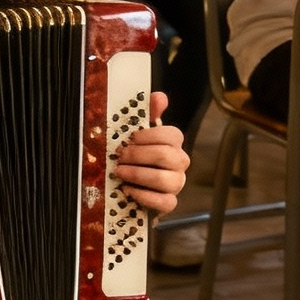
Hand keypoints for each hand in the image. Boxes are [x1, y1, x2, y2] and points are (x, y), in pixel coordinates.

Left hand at [115, 92, 186, 215]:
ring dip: (138, 174)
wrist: (129, 187)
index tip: (129, 139)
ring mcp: (176, 184)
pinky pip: (164, 202)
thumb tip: (159, 96)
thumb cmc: (135, 158)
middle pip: (166, 156)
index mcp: (173, 144)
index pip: (173, 135)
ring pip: (165, 179)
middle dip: (138, 155)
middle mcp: (179, 163)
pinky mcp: (168, 204)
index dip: (149, 136)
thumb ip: (148, 114)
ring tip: (120, 172)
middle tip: (120, 156)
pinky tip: (128, 190)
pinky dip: (144, 196)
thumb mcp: (138, 135)